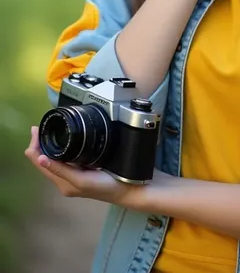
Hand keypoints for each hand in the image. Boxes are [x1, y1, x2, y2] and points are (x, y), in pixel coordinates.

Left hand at [24, 126, 138, 207]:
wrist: (128, 189)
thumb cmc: (105, 186)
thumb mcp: (81, 179)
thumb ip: (61, 170)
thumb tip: (40, 158)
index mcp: (62, 182)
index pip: (40, 163)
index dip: (34, 146)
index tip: (36, 129)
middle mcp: (65, 179)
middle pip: (44, 160)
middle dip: (40, 144)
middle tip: (39, 127)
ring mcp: (74, 174)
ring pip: (55, 158)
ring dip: (50, 144)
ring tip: (48, 130)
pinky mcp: (83, 169)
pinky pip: (66, 157)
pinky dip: (61, 147)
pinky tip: (66, 139)